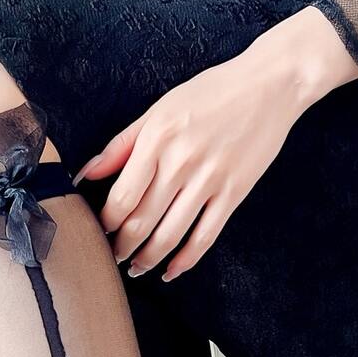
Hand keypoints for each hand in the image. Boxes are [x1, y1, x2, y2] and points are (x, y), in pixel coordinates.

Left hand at [76, 6, 357, 280]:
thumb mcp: (159, 109)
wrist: (271, 84)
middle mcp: (180, 162)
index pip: (121, 197)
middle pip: (141, 221)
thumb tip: (86, 173)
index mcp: (157, 140)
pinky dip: (185, 261)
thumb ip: (121, 144)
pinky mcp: (234, 193)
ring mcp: (209, 180)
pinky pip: (205, 237)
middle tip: (112, 257)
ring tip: (135, 268)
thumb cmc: (211, 93)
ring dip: (148, 259)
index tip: (99, 230)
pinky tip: (170, 271)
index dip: (106, 222)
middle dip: (121, 247)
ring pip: (169, 236)